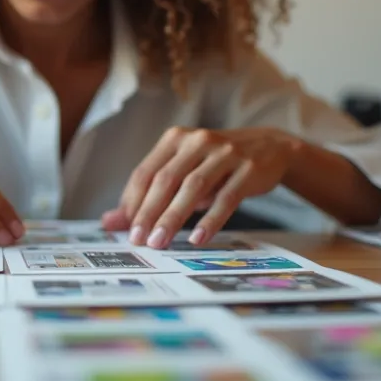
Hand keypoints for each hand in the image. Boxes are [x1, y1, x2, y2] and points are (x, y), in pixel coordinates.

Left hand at [100, 127, 305, 247]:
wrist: (270, 147)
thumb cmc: (216, 164)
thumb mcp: (183, 171)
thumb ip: (149, 194)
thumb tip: (111, 222)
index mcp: (175, 139)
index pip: (146, 171)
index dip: (132, 201)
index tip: (123, 228)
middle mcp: (198, 141)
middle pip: (166, 179)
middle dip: (149, 211)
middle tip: (138, 239)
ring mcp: (225, 153)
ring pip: (193, 187)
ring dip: (174, 217)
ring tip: (160, 242)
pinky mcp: (248, 169)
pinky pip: (226, 197)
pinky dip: (210, 219)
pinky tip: (198, 238)